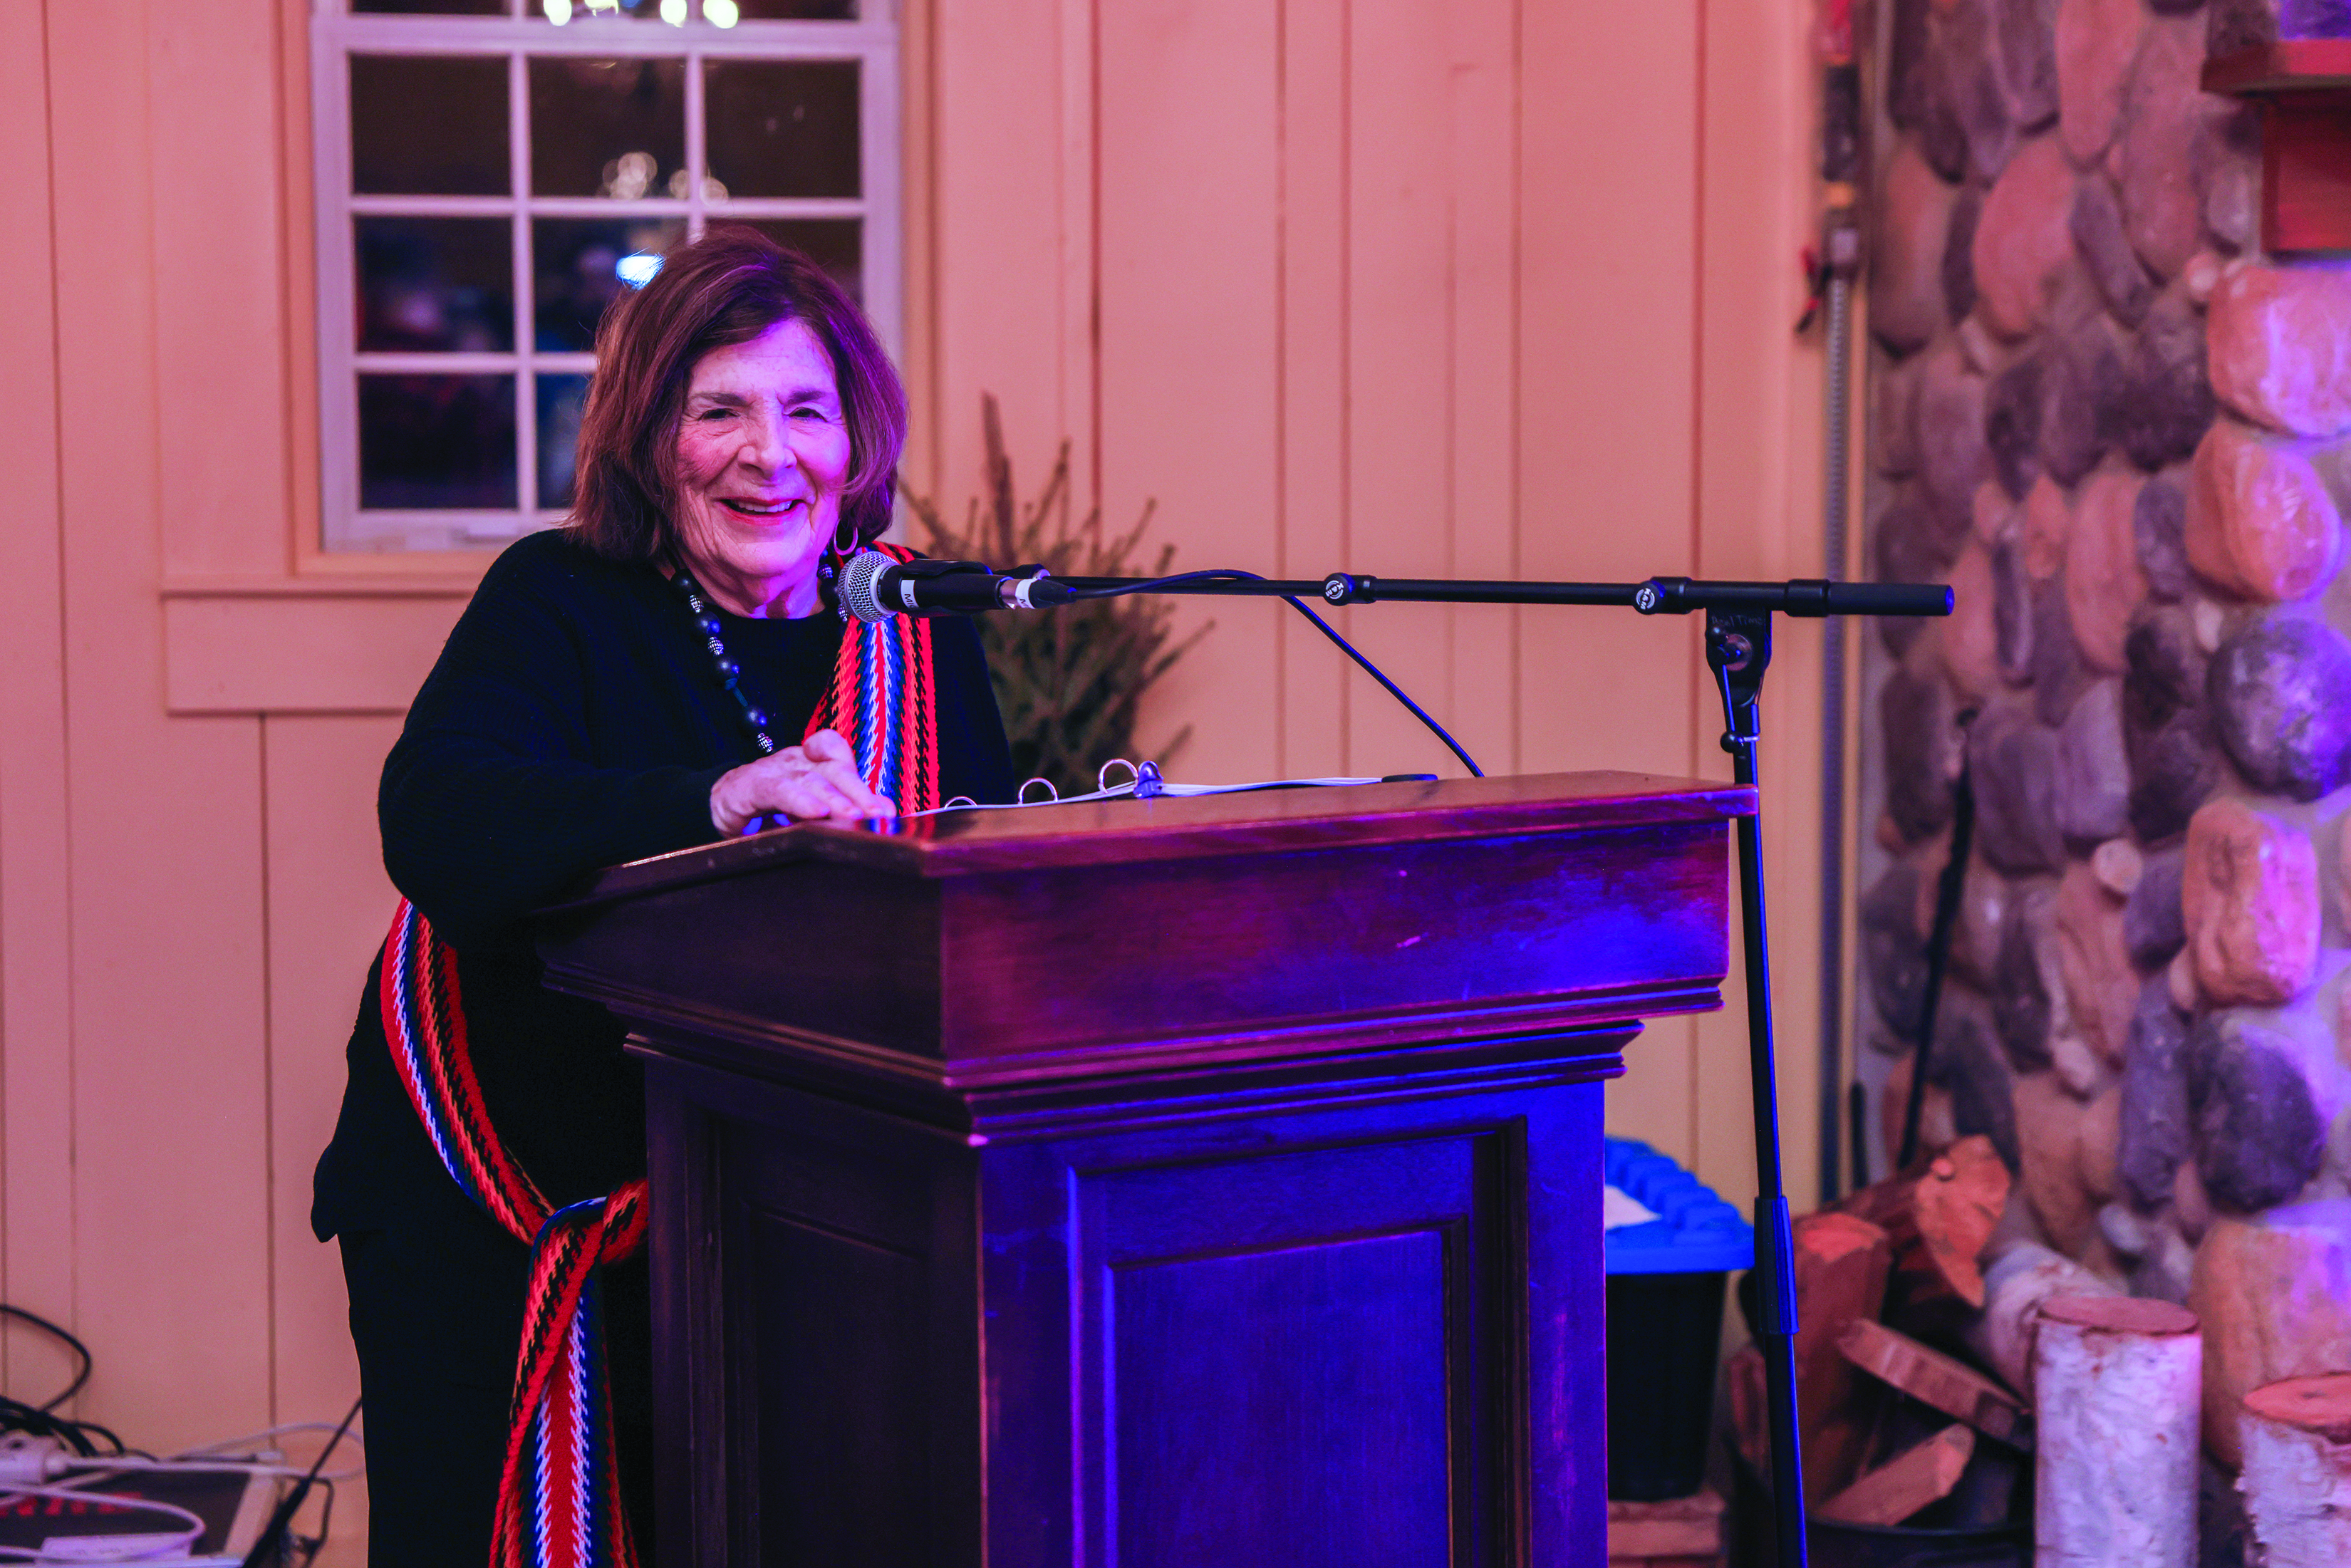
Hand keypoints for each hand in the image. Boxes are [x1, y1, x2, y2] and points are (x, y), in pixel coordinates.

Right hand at [710, 729, 896, 834]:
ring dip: (836, 798)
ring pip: (810, 779)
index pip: (835, 752)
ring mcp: (772, 771)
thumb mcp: (807, 812)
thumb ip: (842, 811)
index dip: (859, 771)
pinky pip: (778, 790)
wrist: (716, 806)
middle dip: (860, 792)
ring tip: (857, 816)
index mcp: (809, 764)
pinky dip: (799, 800)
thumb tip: (882, 815)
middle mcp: (794, 762)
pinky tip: (816, 812)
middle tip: (881, 815)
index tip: (885, 806)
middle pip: (832, 769)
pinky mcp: (748, 788)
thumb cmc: (766, 811)